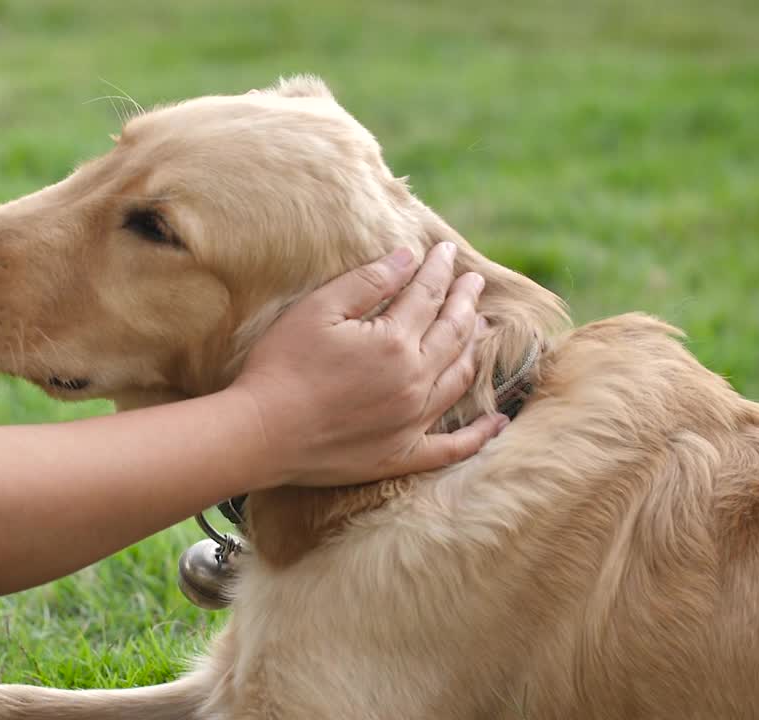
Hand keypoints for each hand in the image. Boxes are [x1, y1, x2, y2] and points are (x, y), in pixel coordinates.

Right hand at [232, 242, 505, 487]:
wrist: (260, 433)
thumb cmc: (281, 366)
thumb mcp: (318, 311)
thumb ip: (369, 282)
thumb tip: (409, 257)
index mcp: (394, 342)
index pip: (428, 296)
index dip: (439, 270)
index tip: (447, 251)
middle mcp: (414, 381)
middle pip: (453, 333)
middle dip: (465, 302)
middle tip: (474, 282)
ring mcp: (412, 422)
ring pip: (459, 379)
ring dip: (474, 349)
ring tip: (482, 328)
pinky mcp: (401, 455)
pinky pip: (454, 447)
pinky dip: (480, 435)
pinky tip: (498, 421)